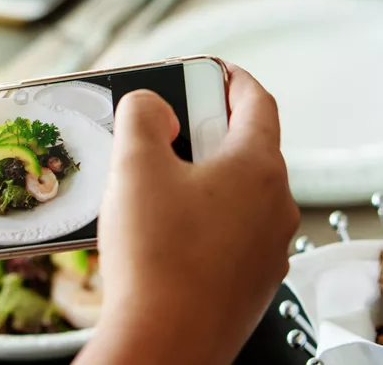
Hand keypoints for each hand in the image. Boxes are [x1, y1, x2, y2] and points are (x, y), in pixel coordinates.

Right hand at [77, 63, 298, 364]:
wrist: (164, 341)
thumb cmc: (156, 257)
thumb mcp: (133, 166)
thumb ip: (141, 116)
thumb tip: (151, 107)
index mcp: (257, 167)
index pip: (256, 100)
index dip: (229, 77)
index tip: (208, 71)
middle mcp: (274, 205)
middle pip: (244, 147)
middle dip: (203, 131)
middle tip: (161, 132)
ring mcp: (266, 247)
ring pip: (235, 193)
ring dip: (200, 178)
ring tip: (151, 187)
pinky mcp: (249, 279)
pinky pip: (228, 232)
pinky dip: (201, 218)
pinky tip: (162, 232)